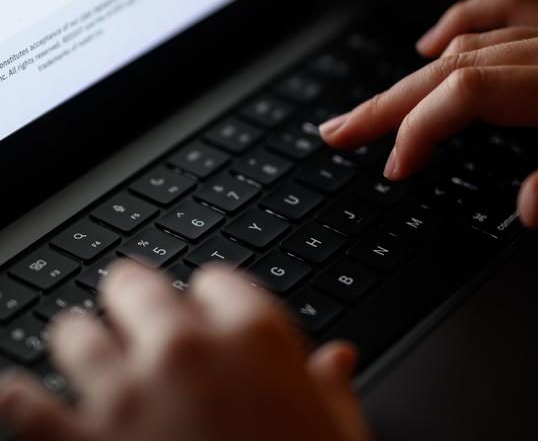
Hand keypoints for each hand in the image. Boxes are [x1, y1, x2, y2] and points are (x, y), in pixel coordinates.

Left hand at [0, 263, 370, 440]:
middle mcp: (187, 352)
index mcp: (256, 338)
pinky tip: (23, 394)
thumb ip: (332, 390)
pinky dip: (21, 397)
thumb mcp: (338, 436)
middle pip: (139, 286)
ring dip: (82, 341)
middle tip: (136, 312)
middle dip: (137, 299)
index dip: (213, 299)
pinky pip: (25, 405)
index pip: (217, 280)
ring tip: (87, 350)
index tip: (210, 316)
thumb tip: (336, 360)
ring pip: (77, 334)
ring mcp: (127, 397)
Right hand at [320, 0, 537, 227]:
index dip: (420, 129)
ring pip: (466, 46)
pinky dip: (459, 25)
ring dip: (408, 75)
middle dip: (386, 104)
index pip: (469, 95)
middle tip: (339, 132)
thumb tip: (523, 208)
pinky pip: (504, 15)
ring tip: (369, 104)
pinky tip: (432, 43)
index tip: (396, 169)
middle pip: (451, 68)